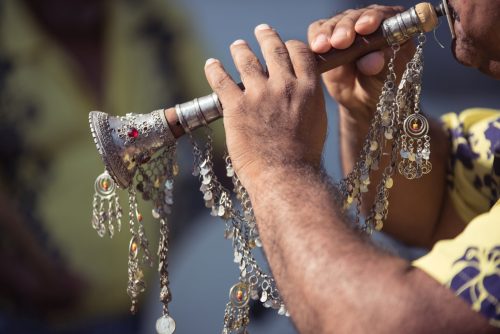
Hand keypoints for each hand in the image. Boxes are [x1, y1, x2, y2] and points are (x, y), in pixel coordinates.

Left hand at [204, 24, 326, 182]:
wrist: (285, 176)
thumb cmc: (302, 157)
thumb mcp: (316, 123)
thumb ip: (308, 102)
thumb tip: (302, 93)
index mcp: (307, 89)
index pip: (299, 52)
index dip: (291, 45)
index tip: (285, 46)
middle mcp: (284, 86)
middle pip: (273, 49)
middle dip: (266, 36)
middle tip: (261, 30)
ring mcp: (259, 94)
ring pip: (247, 60)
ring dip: (241, 49)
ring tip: (238, 45)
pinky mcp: (236, 106)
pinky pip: (221, 80)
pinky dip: (214, 69)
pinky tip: (211, 64)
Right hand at [308, 5, 414, 118]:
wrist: (360, 98)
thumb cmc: (379, 85)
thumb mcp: (385, 79)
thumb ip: (383, 67)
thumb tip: (373, 59)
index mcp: (391, 26)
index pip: (384, 15)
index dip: (373, 19)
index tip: (365, 29)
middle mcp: (368, 20)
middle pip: (356, 16)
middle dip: (347, 28)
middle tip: (340, 42)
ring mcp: (346, 26)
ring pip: (335, 22)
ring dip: (328, 34)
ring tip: (323, 47)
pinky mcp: (327, 36)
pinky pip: (318, 30)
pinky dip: (316, 38)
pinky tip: (316, 48)